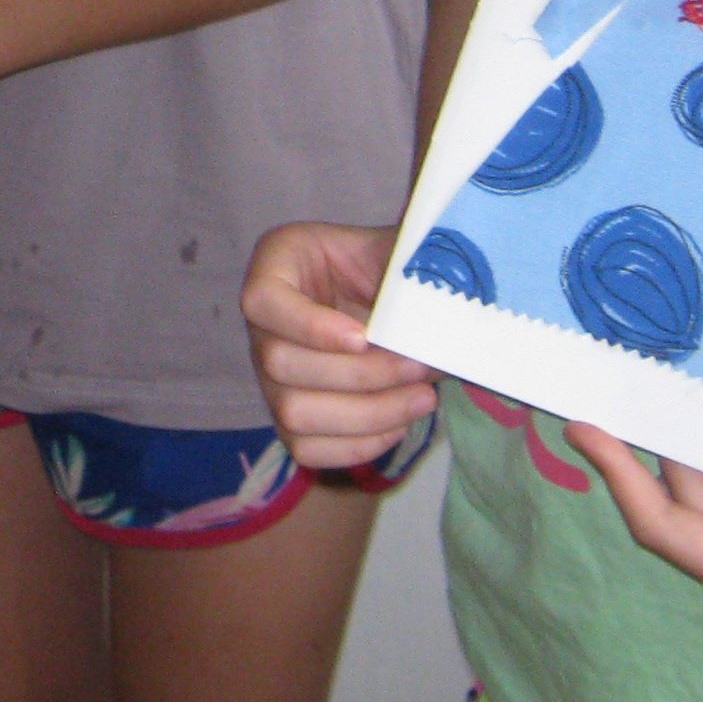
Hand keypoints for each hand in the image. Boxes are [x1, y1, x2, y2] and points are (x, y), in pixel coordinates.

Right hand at [242, 221, 439, 468]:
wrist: (397, 304)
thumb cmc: (391, 269)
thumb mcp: (397, 252)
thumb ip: (410, 268)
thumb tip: (440, 314)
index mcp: (277, 265)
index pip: (262, 300)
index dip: (308, 326)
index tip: (364, 337)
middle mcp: (262, 325)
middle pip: (280, 363)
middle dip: (359, 374)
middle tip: (418, 367)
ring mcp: (270, 377)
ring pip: (293, 413)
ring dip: (366, 413)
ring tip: (421, 398)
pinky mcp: (290, 419)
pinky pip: (307, 449)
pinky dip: (357, 445)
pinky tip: (398, 423)